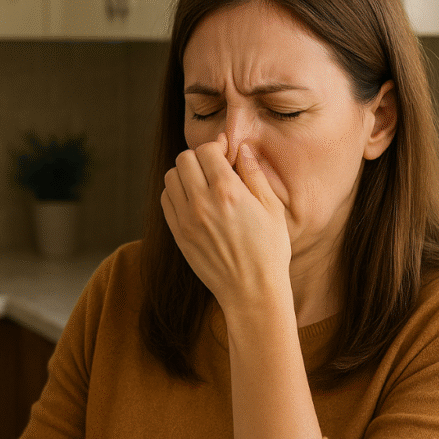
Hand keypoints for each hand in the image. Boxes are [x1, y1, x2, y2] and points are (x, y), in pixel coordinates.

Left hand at [160, 133, 291, 309]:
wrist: (251, 292)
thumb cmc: (269, 251)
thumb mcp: (272, 209)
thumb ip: (255, 175)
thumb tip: (243, 149)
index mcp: (228, 192)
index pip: (207, 150)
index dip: (217, 147)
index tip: (226, 152)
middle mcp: (202, 203)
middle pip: (184, 159)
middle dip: (199, 157)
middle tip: (214, 167)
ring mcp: (186, 220)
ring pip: (170, 177)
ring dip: (185, 174)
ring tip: (202, 183)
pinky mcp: (178, 235)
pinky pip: (166, 200)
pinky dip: (176, 193)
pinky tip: (193, 200)